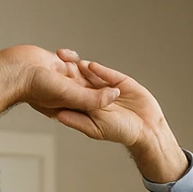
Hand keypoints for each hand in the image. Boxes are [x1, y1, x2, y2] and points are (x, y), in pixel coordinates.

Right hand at [12, 45, 122, 120]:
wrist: (15, 71)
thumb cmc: (37, 87)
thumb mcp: (70, 95)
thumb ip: (93, 98)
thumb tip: (114, 94)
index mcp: (71, 107)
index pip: (95, 106)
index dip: (109, 105)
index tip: (126, 103)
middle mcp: (67, 95)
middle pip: (91, 91)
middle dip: (103, 88)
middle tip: (122, 87)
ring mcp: (61, 80)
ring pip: (82, 76)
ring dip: (90, 72)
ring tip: (100, 71)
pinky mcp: (56, 66)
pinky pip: (72, 63)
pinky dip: (75, 59)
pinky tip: (77, 58)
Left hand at [49, 49, 188, 182]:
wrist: (146, 129)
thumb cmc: (121, 132)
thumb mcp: (95, 128)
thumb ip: (77, 120)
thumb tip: (58, 115)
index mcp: (86, 105)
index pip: (70, 93)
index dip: (59, 85)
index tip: (46, 78)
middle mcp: (94, 94)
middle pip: (78, 79)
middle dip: (67, 70)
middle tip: (54, 61)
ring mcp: (107, 86)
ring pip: (91, 73)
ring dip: (80, 66)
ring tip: (68, 59)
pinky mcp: (120, 81)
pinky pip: (108, 73)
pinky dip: (99, 70)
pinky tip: (90, 66)